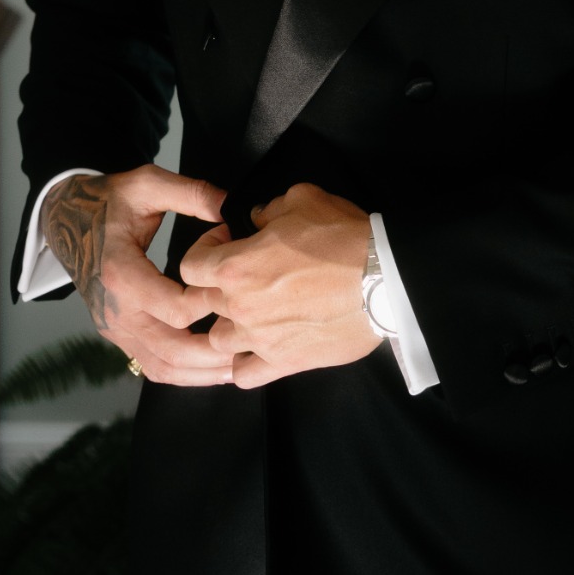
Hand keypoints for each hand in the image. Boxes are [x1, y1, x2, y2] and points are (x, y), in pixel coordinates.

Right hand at [42, 165, 232, 385]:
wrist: (66, 221)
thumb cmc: (107, 201)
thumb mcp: (146, 183)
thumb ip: (190, 193)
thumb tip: (232, 207)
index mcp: (121, 274)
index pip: (176, 310)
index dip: (213, 303)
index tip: (237, 285)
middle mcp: (116, 310)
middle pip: (173, 351)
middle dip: (216, 351)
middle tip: (254, 341)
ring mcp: (116, 329)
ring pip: (163, 368)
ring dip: (204, 372)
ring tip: (241, 363)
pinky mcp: (120, 336)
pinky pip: (154, 366)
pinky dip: (186, 373)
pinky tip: (213, 366)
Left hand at [178, 181, 381, 387]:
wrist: (384, 279)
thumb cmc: (342, 237)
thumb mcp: (302, 199)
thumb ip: (268, 209)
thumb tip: (259, 218)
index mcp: (235, 267)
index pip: (190, 266)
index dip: (205, 250)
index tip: (228, 243)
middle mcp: (240, 306)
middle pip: (203, 303)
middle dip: (219, 286)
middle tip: (248, 275)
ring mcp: (260, 339)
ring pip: (219, 340)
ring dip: (230, 325)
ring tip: (254, 312)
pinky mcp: (285, 363)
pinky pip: (245, 375)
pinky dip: (246, 364)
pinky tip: (259, 349)